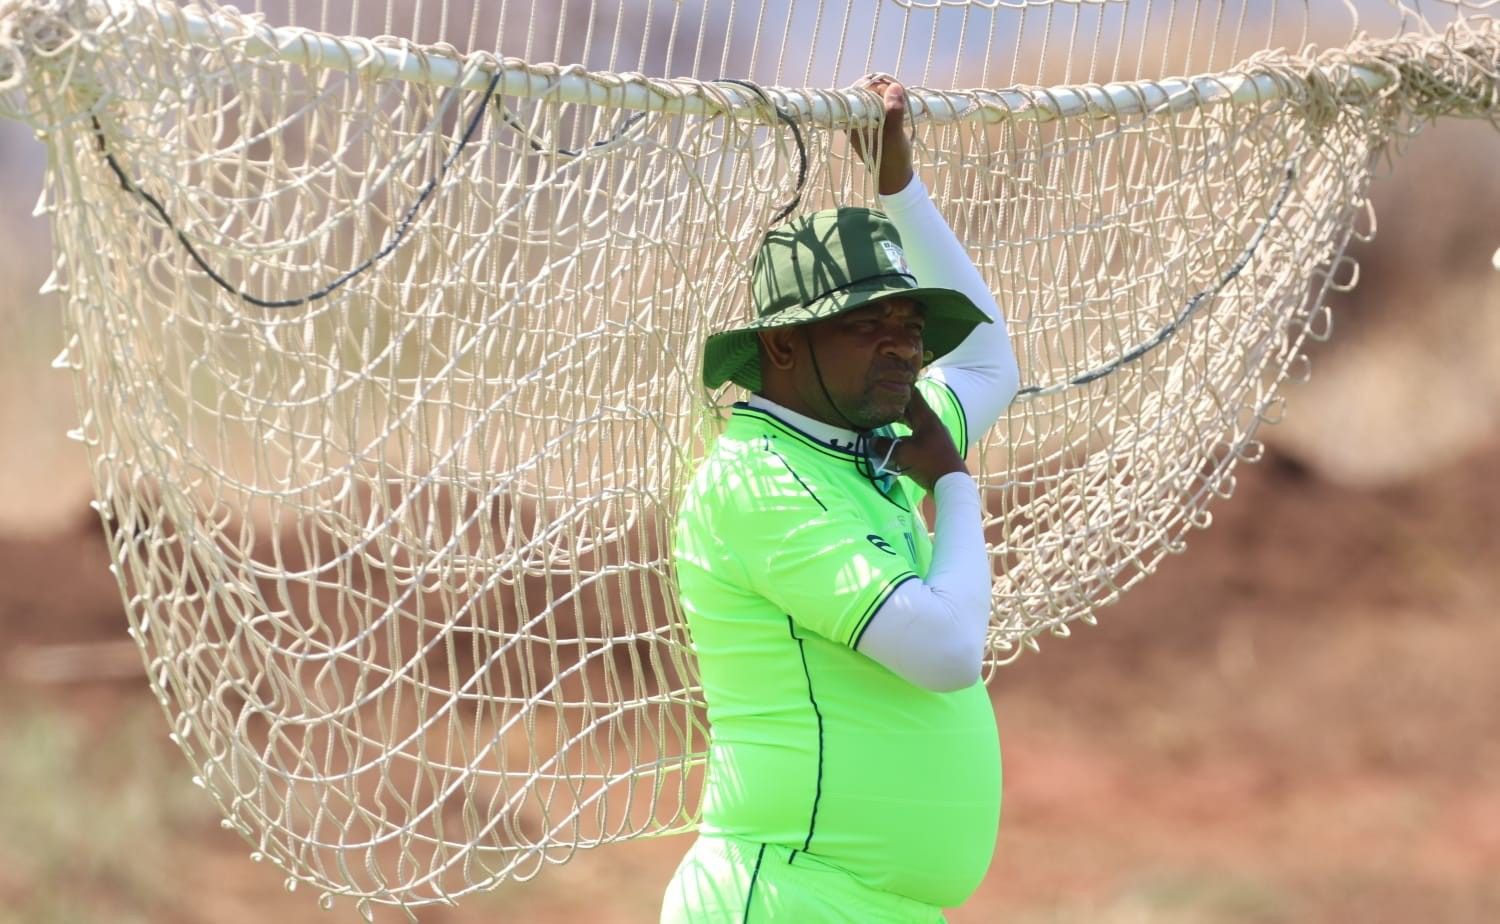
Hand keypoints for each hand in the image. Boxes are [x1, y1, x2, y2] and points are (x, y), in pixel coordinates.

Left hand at [850, 76, 914, 195]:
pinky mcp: (876, 123)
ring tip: (902, 105)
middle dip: (885, 91)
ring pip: (877, 97)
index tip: (891, 90)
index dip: (875, 86)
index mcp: (852, 121)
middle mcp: (856, 118)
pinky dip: (893, 104)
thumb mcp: (894, 135)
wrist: (896, 178)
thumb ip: (893, 112)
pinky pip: (883, 105)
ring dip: (891, 97)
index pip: (859, 92)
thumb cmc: (891, 159)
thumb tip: (894, 87)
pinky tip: (902, 110)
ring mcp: (866, 120)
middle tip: (900, 99)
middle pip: (868, 91)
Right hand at [880, 389, 965, 492]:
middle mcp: (931, 422)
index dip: (900, 387)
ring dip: (902, 419)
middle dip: (897, 404)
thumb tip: (871, 441)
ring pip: (915, 421)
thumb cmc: (929, 463)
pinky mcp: (935, 446)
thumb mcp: (903, 454)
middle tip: (880, 400)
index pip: (913, 395)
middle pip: (913, 408)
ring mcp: (935, 434)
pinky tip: (898, 438)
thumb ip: (885, 446)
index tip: (887, 381)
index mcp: (926, 418)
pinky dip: (907, 431)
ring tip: (886, 417)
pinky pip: (917, 433)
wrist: (952, 483)